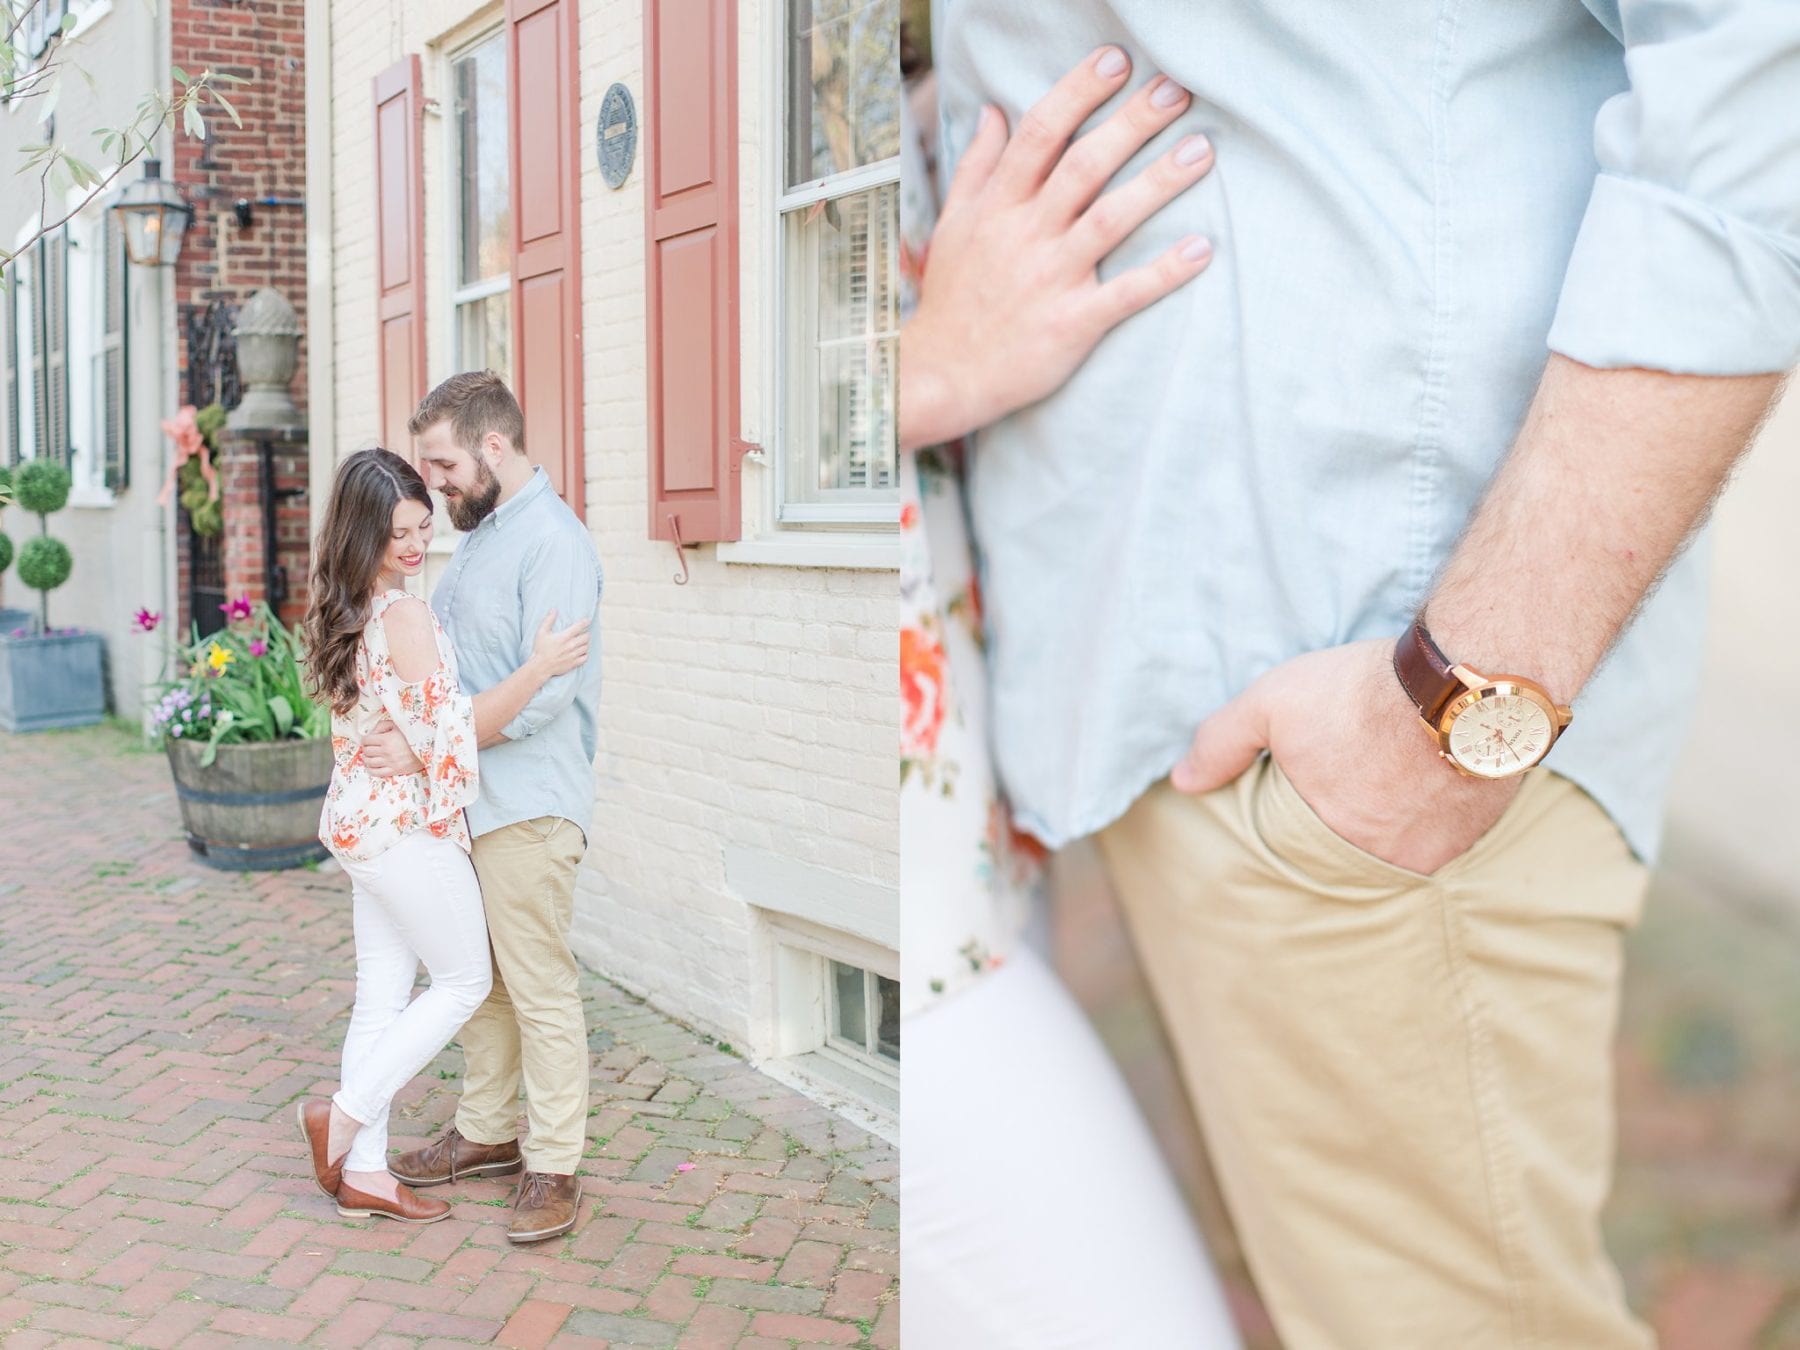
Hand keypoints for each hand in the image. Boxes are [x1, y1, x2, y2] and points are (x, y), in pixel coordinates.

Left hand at [360, 719, 422, 778]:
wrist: (428, 747)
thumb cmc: (412, 735)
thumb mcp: (398, 725)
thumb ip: (382, 725)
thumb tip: (371, 733)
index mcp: (386, 739)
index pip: (366, 740)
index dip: (365, 740)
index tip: (368, 740)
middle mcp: (386, 751)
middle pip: (367, 752)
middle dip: (366, 749)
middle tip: (369, 748)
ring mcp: (390, 762)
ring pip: (370, 762)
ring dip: (367, 759)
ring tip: (369, 757)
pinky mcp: (395, 770)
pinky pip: (376, 773)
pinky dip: (370, 770)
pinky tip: (372, 766)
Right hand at [529, 609, 591, 679]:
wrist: (540, 666)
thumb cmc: (540, 649)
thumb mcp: (542, 632)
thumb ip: (548, 620)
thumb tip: (554, 610)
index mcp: (564, 637)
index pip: (579, 627)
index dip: (585, 622)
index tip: (588, 620)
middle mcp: (571, 645)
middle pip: (586, 637)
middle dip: (586, 633)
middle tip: (583, 633)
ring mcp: (573, 655)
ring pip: (586, 647)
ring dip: (585, 643)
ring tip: (581, 642)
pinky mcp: (573, 663)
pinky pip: (585, 657)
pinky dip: (585, 654)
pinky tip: (581, 652)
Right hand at [900, 45, 1216, 449]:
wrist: (943, 375)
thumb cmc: (954, 298)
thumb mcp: (953, 224)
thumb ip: (977, 166)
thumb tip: (993, 111)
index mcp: (998, 206)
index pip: (1040, 134)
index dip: (1079, 92)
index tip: (1117, 61)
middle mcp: (1025, 235)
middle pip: (1084, 166)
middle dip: (1132, 124)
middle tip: (1177, 91)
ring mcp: (1050, 279)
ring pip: (1110, 220)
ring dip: (1158, 183)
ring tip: (1202, 150)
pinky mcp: (1071, 324)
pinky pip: (1124, 294)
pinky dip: (1164, 273)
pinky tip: (1202, 249)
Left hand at [1169, 639, 1520, 875]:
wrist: (1461, 683)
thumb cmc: (1358, 691)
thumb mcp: (1272, 703)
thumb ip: (1222, 743)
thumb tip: (1181, 781)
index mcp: (1325, 838)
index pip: (1301, 851)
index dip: (1306, 818)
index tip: (1316, 792)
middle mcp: (1380, 860)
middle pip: (1354, 854)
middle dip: (1350, 827)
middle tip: (1357, 788)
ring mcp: (1433, 854)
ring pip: (1403, 852)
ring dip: (1395, 828)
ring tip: (1394, 786)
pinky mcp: (1477, 836)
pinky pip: (1448, 842)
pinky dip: (1436, 820)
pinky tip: (1431, 786)